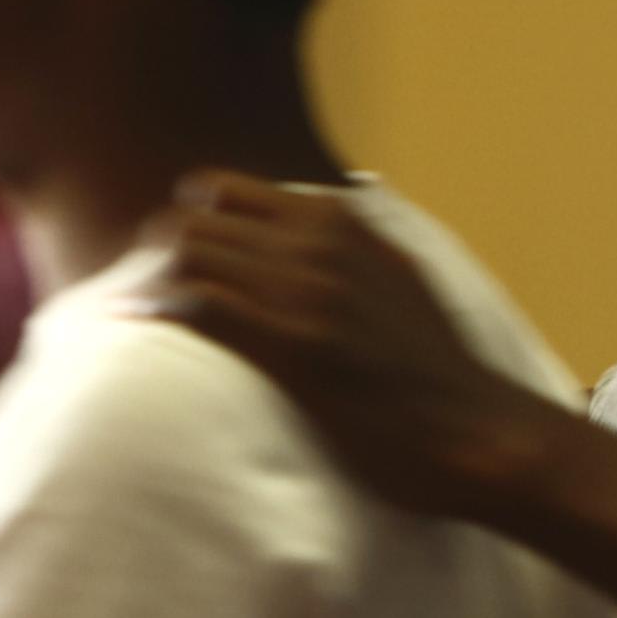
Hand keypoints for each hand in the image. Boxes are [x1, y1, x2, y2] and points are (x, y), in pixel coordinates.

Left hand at [134, 173, 561, 519]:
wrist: (476, 428)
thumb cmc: (437, 368)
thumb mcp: (401, 277)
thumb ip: (355, 246)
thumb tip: (324, 224)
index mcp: (344, 222)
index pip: (224, 189)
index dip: (190, 223)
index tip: (183, 261)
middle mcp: (322, 245)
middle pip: (193, 219)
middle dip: (159, 254)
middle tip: (149, 295)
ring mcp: (307, 294)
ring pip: (188, 253)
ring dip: (153, 282)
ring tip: (140, 313)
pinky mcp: (294, 348)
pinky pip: (199, 306)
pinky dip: (159, 310)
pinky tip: (143, 326)